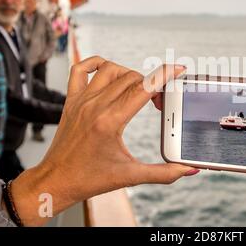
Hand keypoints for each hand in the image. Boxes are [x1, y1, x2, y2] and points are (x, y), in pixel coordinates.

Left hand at [10, 57, 197, 225]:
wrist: (56, 181)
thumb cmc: (91, 179)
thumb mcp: (131, 176)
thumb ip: (164, 173)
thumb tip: (189, 170)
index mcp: (110, 122)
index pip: (143, 88)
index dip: (165, 75)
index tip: (178, 68)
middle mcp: (94, 106)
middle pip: (132, 78)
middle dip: (152, 84)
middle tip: (158, 103)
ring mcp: (81, 100)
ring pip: (111, 69)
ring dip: (130, 75)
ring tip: (137, 91)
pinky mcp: (71, 100)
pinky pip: (80, 69)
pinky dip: (96, 63)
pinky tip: (108, 72)